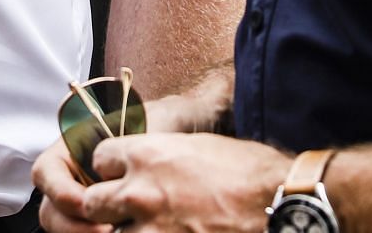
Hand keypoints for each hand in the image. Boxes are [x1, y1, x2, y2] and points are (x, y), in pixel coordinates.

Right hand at [36, 81, 236, 231]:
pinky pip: (91, 228)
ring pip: (68, 225)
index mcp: (74, 147)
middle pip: (53, 208)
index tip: (86, 200)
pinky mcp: (105, 214)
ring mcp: (89, 198)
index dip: (60, 190)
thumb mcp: (144, 124)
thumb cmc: (167, 120)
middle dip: (73, 224)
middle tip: (105, 229)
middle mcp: (76, 175)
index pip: (47, 172)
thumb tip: (108, 172)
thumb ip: (124, 144)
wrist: (194, 127)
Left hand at [74, 133, 289, 232]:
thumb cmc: (248, 171)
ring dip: (128, 229)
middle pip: (93, 202)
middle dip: (105, 205)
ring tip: (152, 225)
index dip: (111, 167)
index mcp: (147, 154)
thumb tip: (152, 167)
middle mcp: (140, 191)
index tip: (121, 174)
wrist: (278, 201)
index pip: (99, 159)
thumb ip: (164, 157)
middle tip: (123, 208)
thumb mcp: (198, 147)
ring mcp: (151, 229)